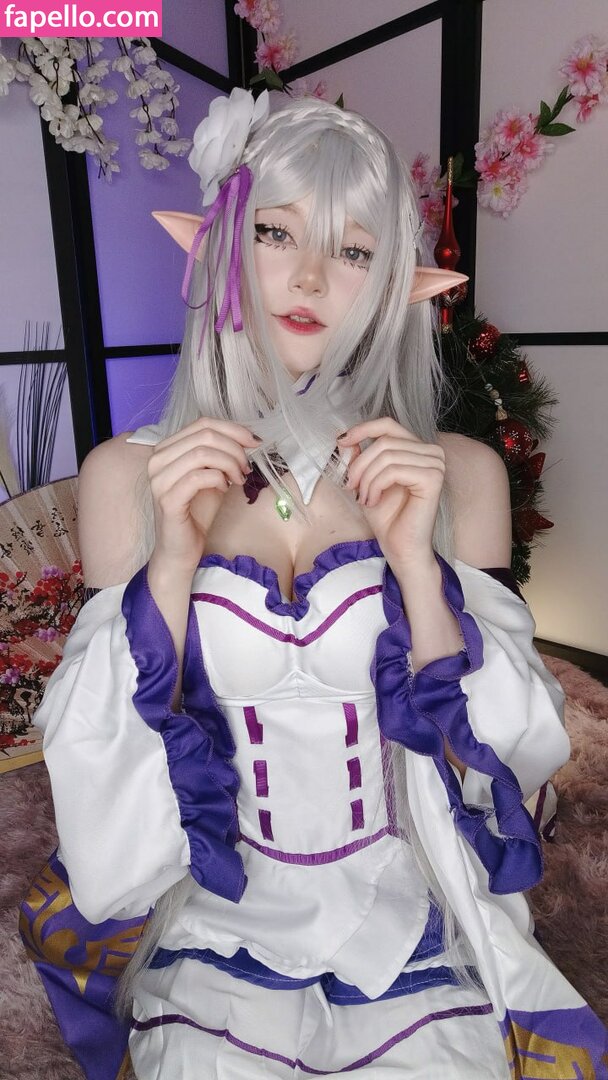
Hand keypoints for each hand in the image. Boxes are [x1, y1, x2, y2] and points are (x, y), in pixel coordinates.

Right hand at [147, 417, 259, 576]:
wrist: (181, 549)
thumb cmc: (196, 512)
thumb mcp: (213, 476)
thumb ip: (221, 454)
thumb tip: (248, 438)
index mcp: (166, 449)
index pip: (202, 423)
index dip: (233, 429)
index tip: (254, 442)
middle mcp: (157, 460)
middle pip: (204, 435)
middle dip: (234, 449)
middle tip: (246, 467)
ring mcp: (159, 479)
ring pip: (202, 453)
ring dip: (230, 464)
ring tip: (239, 479)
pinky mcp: (167, 499)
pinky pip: (199, 477)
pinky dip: (219, 479)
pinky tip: (224, 489)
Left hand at [339, 418, 445, 574]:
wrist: (400, 548)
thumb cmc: (387, 518)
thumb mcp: (366, 481)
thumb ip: (360, 458)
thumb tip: (347, 439)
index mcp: (418, 449)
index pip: (388, 425)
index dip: (363, 429)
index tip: (342, 441)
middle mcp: (431, 452)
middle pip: (384, 441)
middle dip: (360, 465)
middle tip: (351, 487)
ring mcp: (435, 464)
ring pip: (386, 455)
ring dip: (366, 478)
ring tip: (364, 498)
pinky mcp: (433, 478)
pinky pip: (393, 470)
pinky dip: (376, 485)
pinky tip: (373, 501)